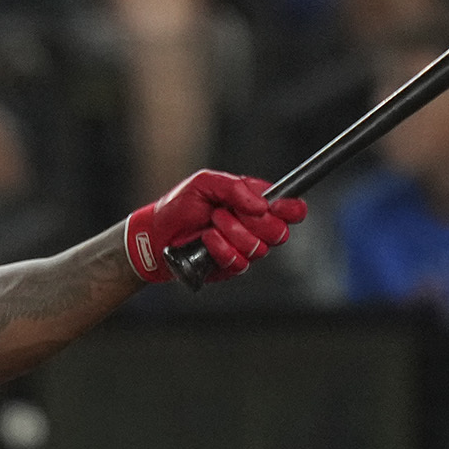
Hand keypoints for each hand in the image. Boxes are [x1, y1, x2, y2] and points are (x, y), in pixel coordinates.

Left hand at [126, 169, 304, 282]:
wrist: (156, 234)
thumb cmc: (179, 205)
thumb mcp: (205, 183)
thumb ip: (235, 188)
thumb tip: (262, 205)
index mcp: (254, 202)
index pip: (290, 209)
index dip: (291, 209)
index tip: (278, 207)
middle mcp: (254, 226)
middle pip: (279, 232)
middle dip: (255, 222)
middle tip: (226, 212)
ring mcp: (244, 248)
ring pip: (259, 248)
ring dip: (233, 233)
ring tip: (211, 223)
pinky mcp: (231, 266)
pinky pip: (240, 262)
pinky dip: (223, 249)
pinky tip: (207, 240)